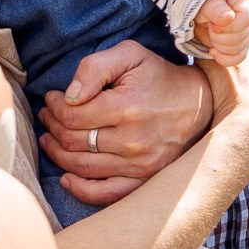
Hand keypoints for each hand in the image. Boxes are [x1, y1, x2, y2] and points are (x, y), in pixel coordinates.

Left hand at [39, 41, 213, 203]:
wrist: (199, 103)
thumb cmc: (159, 77)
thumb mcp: (130, 55)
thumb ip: (94, 67)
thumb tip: (68, 97)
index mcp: (127, 107)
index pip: (72, 115)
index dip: (54, 107)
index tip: (52, 99)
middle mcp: (133, 140)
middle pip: (73, 142)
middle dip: (53, 128)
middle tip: (48, 116)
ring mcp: (140, 164)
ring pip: (82, 167)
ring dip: (58, 154)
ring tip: (51, 139)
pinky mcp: (145, 179)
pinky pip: (106, 193)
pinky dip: (80, 189)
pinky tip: (66, 177)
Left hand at [192, 0, 248, 65]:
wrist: (200, 12)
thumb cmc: (204, 3)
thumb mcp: (206, 3)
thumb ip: (216, 9)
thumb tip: (229, 17)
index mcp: (245, 3)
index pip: (247, 19)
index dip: (228, 26)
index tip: (212, 23)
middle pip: (241, 38)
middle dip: (219, 36)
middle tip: (209, 26)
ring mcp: (247, 34)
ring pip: (238, 50)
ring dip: (218, 46)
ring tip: (211, 33)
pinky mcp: (241, 46)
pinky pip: (238, 59)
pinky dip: (223, 58)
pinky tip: (212, 51)